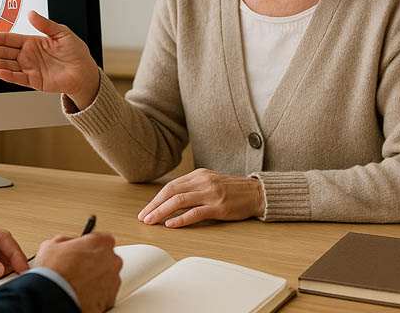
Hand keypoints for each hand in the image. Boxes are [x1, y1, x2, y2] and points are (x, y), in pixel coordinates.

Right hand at [0, 11, 99, 108]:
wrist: (85, 72)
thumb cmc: (75, 52)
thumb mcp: (62, 33)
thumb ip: (45, 25)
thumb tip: (31, 13)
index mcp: (32, 42)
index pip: (9, 40)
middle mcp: (28, 56)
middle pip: (3, 52)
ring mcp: (30, 69)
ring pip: (7, 65)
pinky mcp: (35, 81)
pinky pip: (18, 78)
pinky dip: (8, 75)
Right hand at [36, 233, 121, 312]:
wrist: (55, 297)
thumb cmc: (55, 272)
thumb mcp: (52, 245)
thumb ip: (66, 240)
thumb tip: (67, 243)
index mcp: (101, 243)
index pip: (103, 239)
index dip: (90, 245)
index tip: (83, 249)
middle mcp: (112, 261)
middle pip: (107, 258)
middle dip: (95, 262)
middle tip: (78, 267)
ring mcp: (113, 281)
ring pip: (107, 277)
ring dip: (95, 279)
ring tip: (77, 283)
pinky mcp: (110, 299)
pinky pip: (105, 294)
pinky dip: (96, 294)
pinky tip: (81, 293)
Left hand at [137, 168, 264, 227]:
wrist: (257, 193)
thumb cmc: (233, 190)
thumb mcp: (211, 182)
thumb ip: (193, 187)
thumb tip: (171, 199)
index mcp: (198, 175)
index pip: (171, 186)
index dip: (156, 199)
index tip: (146, 210)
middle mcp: (202, 182)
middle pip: (171, 192)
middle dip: (154, 205)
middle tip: (143, 217)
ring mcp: (211, 194)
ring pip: (179, 201)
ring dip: (162, 212)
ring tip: (151, 221)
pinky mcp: (219, 207)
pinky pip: (195, 212)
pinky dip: (180, 219)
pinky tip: (170, 224)